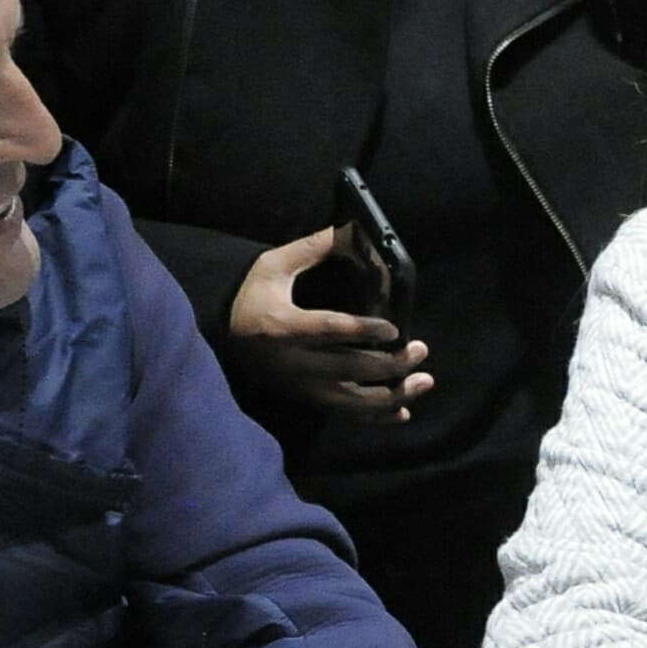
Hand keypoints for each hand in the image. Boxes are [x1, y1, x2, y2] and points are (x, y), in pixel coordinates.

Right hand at [228, 227, 428, 421]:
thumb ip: (313, 248)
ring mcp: (299, 386)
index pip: (328, 330)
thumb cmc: (252, 294)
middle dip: (389, 364)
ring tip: (425, 381)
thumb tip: (352, 230)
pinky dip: (375, 417)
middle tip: (421, 349)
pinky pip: (343, 413)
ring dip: (391, 396)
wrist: (221, 332)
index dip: (363, 331)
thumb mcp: (273, 264)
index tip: (394, 329)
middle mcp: (292, 362)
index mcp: (282, 326)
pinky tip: (403, 412)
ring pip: (350, 400)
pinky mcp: (304, 398)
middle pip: (347, 369)